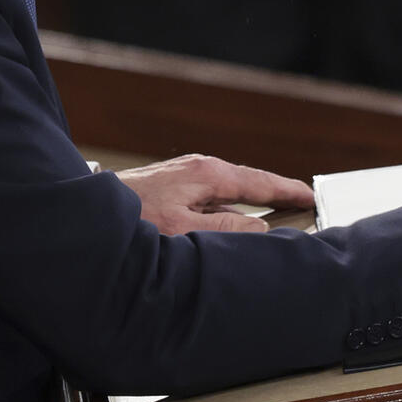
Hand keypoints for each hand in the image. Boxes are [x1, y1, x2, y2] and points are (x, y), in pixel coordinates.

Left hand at [117, 153, 314, 233]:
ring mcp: (185, 177)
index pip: (260, 182)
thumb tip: (261, 230)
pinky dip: (229, 212)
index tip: (312, 196)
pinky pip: (212, 200)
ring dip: (250, 208)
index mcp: (208, 174)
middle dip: (276, 197)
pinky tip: (231, 228)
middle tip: (303, 210)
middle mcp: (199, 170)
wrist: (89, 211)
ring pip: (229, 195)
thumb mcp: (183, 230)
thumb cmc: (132, 220)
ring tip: (274, 222)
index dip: (289, 191)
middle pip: (248, 185)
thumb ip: (226, 231)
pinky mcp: (172, 188)